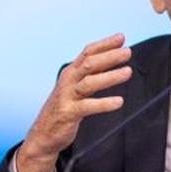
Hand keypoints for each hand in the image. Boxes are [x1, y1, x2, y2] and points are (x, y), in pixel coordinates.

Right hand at [17, 33, 132, 171]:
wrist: (43, 134)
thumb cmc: (64, 107)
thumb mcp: (75, 86)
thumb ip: (92, 73)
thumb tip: (113, 57)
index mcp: (71, 72)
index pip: (88, 52)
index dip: (104, 44)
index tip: (121, 37)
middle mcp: (68, 81)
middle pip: (89, 64)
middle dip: (109, 56)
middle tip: (127, 52)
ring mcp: (67, 96)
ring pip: (89, 82)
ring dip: (110, 76)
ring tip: (127, 72)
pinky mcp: (68, 113)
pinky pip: (88, 106)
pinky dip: (104, 103)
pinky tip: (118, 101)